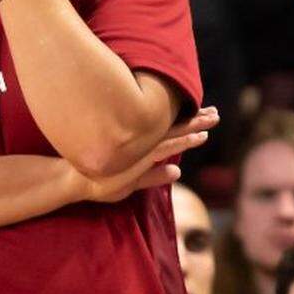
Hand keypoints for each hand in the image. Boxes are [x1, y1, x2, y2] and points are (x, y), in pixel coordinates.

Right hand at [75, 106, 219, 203]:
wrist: (77, 180)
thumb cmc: (101, 180)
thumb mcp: (133, 181)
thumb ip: (155, 176)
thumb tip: (179, 170)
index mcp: (141, 145)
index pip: (169, 130)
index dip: (188, 122)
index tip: (205, 113)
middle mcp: (143, 142)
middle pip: (175, 127)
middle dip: (196, 119)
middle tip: (217, 112)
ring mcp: (142, 148)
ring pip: (175, 132)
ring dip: (196, 126)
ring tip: (214, 119)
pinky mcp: (140, 156)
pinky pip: (167, 146)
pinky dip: (185, 140)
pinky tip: (200, 137)